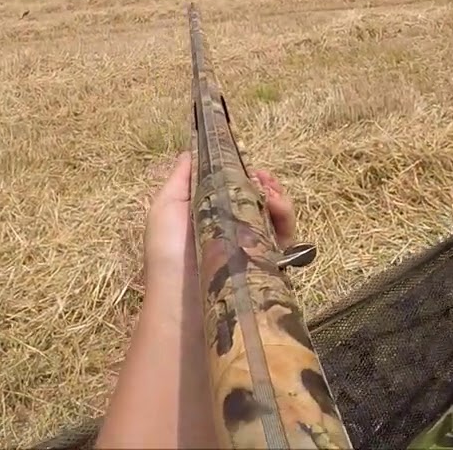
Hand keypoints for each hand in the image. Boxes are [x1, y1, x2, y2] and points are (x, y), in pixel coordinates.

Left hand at [143, 153, 297, 268]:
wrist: (181, 303)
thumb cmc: (168, 253)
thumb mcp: (165, 208)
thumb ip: (181, 178)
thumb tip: (194, 149)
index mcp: (208, 213)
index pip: (234, 185)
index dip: (243, 170)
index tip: (246, 159)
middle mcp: (233, 228)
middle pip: (259, 197)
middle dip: (265, 181)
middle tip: (263, 178)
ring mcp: (251, 246)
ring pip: (276, 213)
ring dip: (278, 196)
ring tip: (271, 193)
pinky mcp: (268, 263)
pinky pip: (285, 236)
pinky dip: (286, 218)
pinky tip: (277, 209)